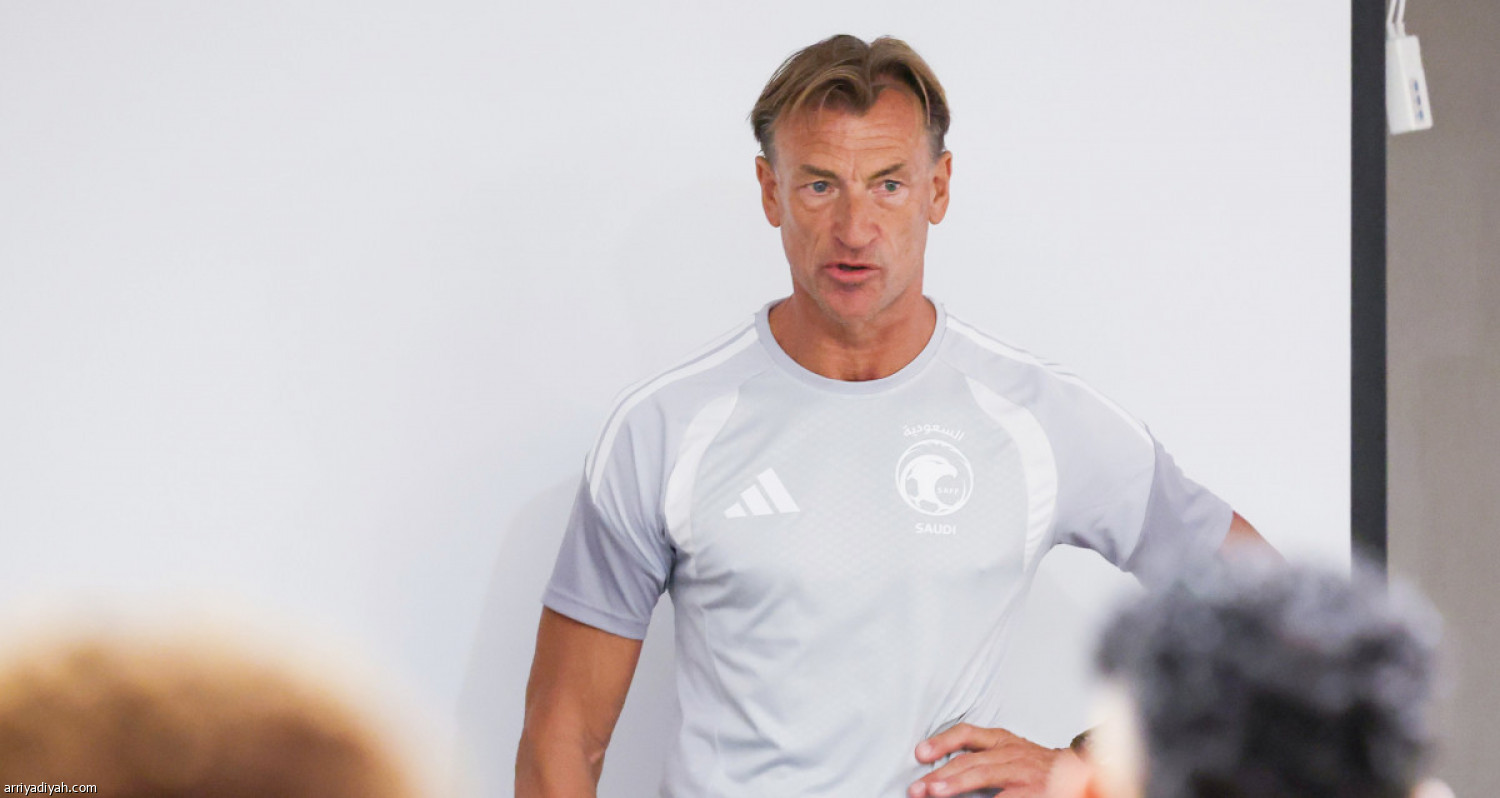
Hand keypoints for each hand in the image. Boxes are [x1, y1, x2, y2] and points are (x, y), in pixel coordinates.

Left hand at [908, 723, 1074, 797]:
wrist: (1077, 771)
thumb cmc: (1034, 764)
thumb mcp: (1007, 751)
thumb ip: (979, 756)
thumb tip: (939, 771)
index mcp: (1001, 740)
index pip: (966, 734)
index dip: (942, 742)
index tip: (920, 753)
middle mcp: (1010, 752)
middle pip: (969, 760)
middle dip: (940, 774)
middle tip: (918, 787)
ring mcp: (1022, 772)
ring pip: (984, 775)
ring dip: (956, 785)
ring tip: (935, 793)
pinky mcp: (1035, 791)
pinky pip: (1005, 796)